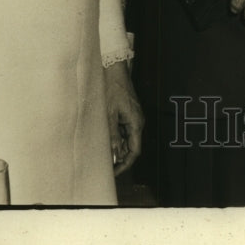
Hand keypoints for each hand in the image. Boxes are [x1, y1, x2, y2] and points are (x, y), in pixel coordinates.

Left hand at [103, 60, 143, 175]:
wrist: (115, 71)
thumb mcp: (109, 114)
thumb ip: (113, 134)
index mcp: (136, 123)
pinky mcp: (130, 114)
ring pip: (129, 139)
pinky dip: (119, 139)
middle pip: (133, 147)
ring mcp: (135, 118)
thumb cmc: (112, 90)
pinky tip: (109, 143)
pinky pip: (126, 131)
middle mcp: (138, 122)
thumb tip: (115, 153)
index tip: (115, 173)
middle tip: (108, 169)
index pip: (134, 151)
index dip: (125, 164)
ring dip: (120, 149)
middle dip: (122, 159)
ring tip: (106, 158)